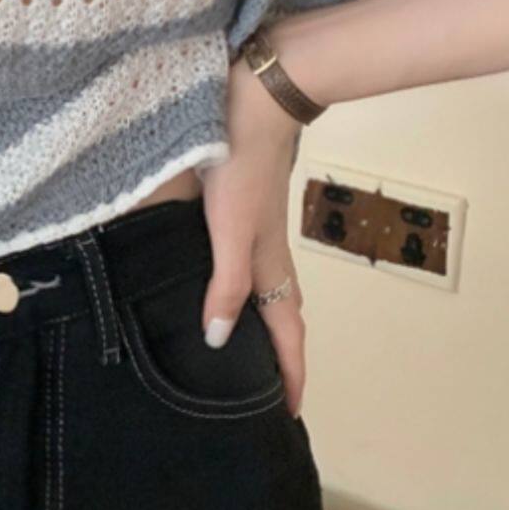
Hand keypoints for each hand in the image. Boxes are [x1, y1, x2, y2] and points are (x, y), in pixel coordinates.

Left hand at [196, 51, 308, 416]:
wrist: (256, 96)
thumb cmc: (240, 160)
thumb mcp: (230, 227)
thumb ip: (226, 281)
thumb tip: (217, 338)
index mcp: (268, 259)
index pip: (286, 330)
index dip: (291, 373)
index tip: (291, 413)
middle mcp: (268, 246)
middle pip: (284, 310)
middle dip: (284, 353)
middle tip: (273, 389)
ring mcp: (258, 223)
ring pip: (268, 283)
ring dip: (265, 318)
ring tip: (248, 344)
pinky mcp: (243, 201)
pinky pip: (251, 257)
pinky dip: (245, 282)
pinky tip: (221, 274)